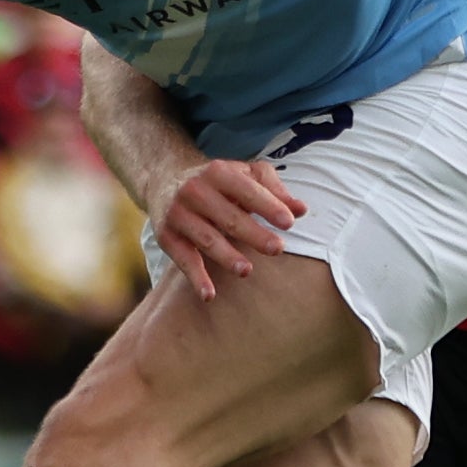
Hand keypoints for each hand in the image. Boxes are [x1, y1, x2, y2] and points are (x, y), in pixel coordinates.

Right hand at [147, 156, 304, 302]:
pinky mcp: (166, 236)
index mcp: (218, 172)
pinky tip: (209, 295)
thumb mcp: (245, 174)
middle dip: (253, 233)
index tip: (289, 223)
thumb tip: (301, 210)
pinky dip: (195, 278)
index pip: (247, 190)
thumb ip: (274, 190)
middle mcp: (195, 190)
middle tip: (277, 249)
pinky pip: (183, 259)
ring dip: (226, 256)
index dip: (268, 206)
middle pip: (228, 217)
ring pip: (206, 238)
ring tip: (247, 271)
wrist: (165, 180)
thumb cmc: (218, 181)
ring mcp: (178, 214)